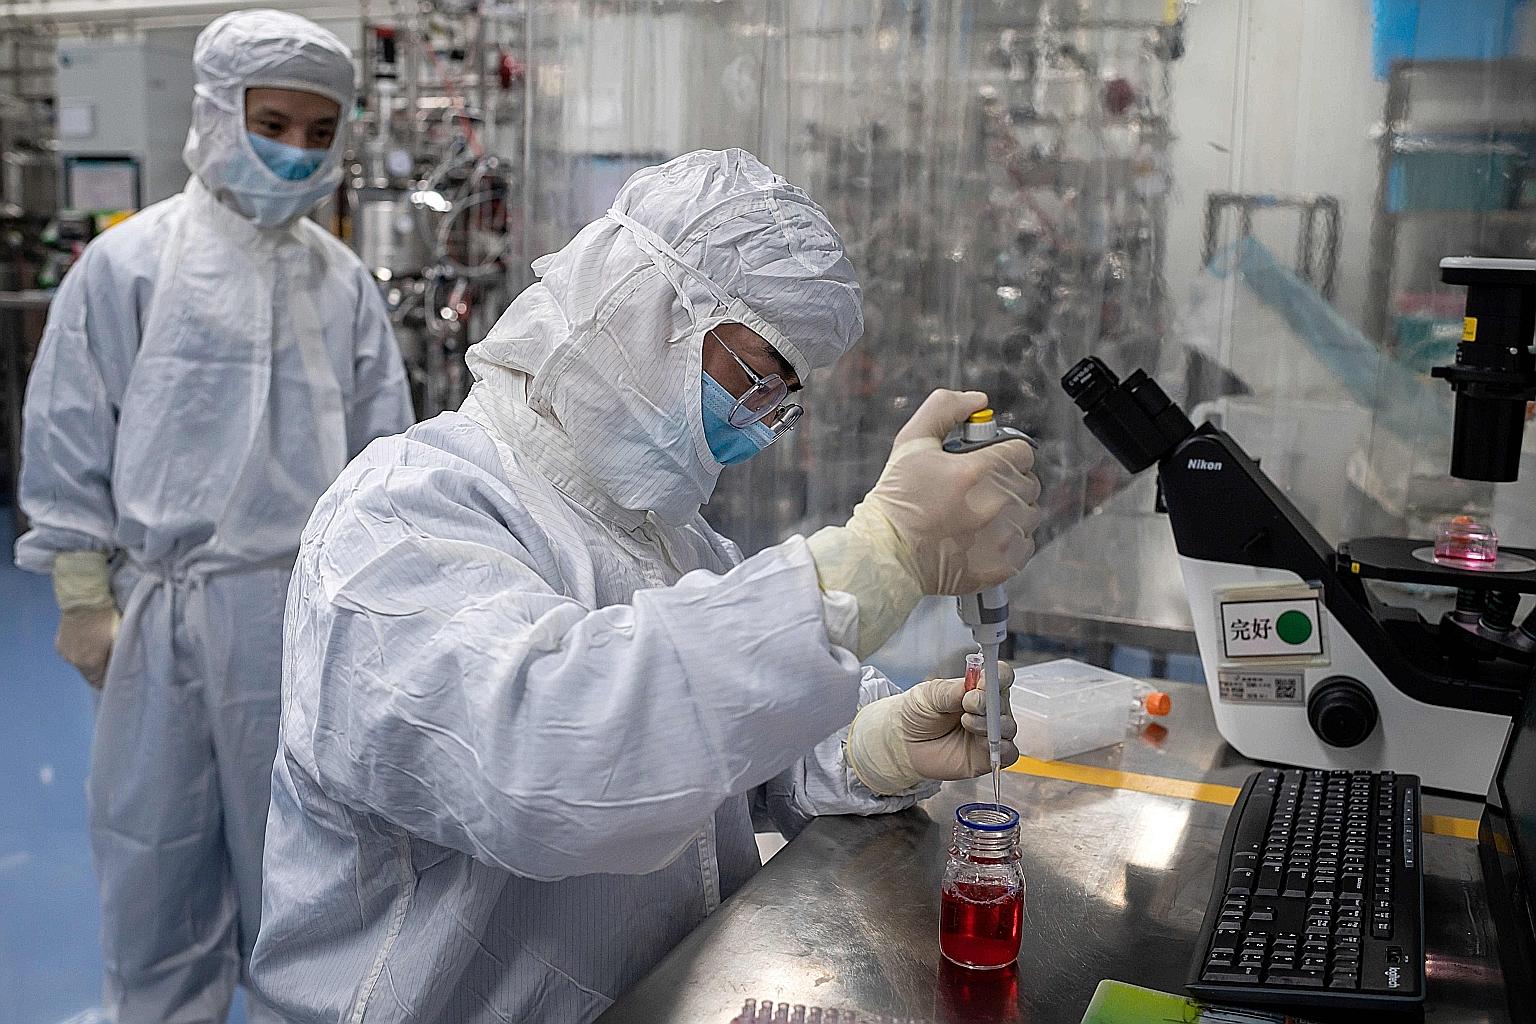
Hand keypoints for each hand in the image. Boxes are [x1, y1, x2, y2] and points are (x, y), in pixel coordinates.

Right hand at [56, 603, 119, 687]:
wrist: (83, 602)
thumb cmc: (105, 620)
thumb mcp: (118, 639)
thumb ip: (116, 657)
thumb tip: (117, 668)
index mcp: (90, 664)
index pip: (98, 683)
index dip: (107, 680)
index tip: (114, 674)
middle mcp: (74, 662)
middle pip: (88, 674)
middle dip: (98, 671)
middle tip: (108, 660)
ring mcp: (64, 653)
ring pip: (79, 664)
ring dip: (87, 661)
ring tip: (97, 649)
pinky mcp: (58, 644)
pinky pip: (71, 654)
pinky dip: (78, 652)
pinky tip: (86, 642)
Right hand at [805, 390, 1040, 656]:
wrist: (886, 555)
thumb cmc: (897, 499)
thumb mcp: (911, 442)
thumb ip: (944, 408)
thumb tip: (978, 400)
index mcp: (978, 471)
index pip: (1022, 451)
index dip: (1005, 453)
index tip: (988, 462)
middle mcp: (997, 504)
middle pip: (1028, 482)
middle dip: (1007, 481)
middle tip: (977, 490)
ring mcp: (1003, 538)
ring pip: (1030, 513)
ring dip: (1011, 511)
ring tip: (980, 516)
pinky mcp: (1003, 566)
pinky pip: (1026, 545)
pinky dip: (1011, 541)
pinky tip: (983, 539)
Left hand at [846, 661, 1018, 795]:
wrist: (904, 742)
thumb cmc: (918, 713)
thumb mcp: (929, 695)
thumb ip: (951, 691)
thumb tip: (970, 688)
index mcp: (979, 688)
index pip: (1001, 676)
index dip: (998, 677)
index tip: (982, 682)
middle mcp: (989, 709)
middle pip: (1004, 701)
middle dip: (988, 702)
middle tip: (968, 703)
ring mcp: (991, 733)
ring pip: (1008, 727)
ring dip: (990, 724)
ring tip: (966, 722)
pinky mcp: (988, 756)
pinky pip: (1009, 753)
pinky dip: (1002, 749)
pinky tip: (984, 743)